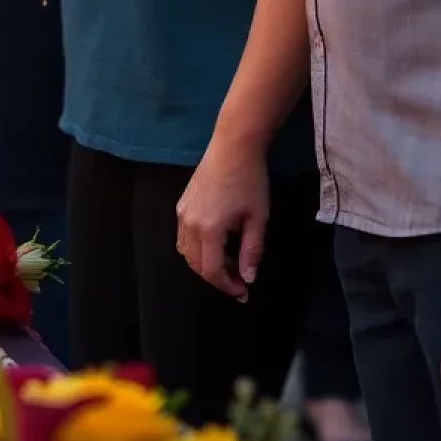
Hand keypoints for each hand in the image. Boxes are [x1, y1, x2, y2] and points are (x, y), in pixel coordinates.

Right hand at [175, 134, 270, 300]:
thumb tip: (247, 278)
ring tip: (228, 263)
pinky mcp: (182, 204)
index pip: (212, 271)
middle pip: (196, 265)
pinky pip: (183, 237)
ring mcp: (182, 213)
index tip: (244, 292)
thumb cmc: (249, 181)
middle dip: (217, 278)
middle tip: (239, 281)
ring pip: (186, 252)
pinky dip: (197, 249)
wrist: (233, 147)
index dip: (227, 286)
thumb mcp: (257, 219)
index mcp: (209, 230)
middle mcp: (189, 224)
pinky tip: (216, 244)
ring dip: (205, 264)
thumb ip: (251, 252)